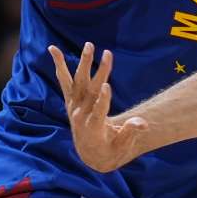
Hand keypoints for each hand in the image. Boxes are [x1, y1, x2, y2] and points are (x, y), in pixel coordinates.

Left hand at [48, 42, 147, 172]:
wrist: (90, 152)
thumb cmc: (111, 148)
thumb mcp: (122, 145)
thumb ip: (130, 133)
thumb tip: (143, 124)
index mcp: (93, 128)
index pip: (97, 112)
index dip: (102, 100)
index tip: (106, 85)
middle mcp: (80, 115)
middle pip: (90, 91)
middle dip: (100, 72)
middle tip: (108, 54)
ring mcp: (73, 106)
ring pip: (77, 82)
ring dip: (84, 63)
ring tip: (89, 45)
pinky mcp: (70, 100)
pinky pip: (64, 80)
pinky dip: (59, 65)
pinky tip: (54, 49)